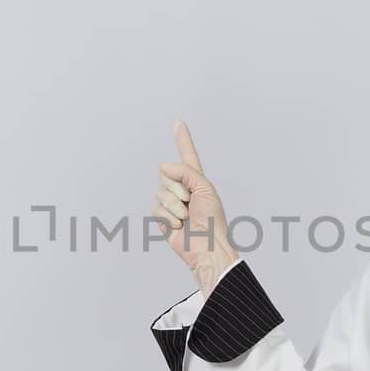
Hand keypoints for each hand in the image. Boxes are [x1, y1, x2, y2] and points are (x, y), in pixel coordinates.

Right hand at [153, 120, 239, 294]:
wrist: (207, 248)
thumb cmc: (213, 221)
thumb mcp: (204, 189)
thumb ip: (185, 172)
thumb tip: (163, 166)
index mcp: (196, 180)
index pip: (187, 155)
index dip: (182, 139)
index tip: (178, 122)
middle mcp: (182, 189)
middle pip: (166, 174)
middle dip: (178, 188)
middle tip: (191, 204)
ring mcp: (171, 203)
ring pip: (160, 192)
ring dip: (175, 206)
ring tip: (187, 218)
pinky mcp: (163, 218)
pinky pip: (157, 209)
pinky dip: (168, 218)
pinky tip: (179, 226)